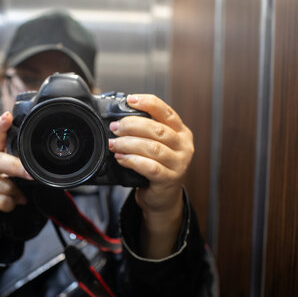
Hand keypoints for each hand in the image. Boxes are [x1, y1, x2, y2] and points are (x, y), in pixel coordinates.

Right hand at [0, 111, 31, 238]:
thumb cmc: (0, 181)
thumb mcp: (9, 168)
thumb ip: (19, 161)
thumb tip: (39, 165)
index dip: (2, 126)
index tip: (7, 117)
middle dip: (15, 168)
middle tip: (29, 174)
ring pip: (4, 185)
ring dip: (15, 193)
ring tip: (16, 193)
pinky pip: (0, 201)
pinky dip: (9, 204)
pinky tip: (9, 202)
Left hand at [108, 94, 193, 257]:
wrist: (163, 196)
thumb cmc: (157, 166)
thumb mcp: (157, 144)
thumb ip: (146, 131)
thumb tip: (120, 118)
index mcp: (181, 132)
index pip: (166, 112)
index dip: (148, 103)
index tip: (130, 99)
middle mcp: (183, 146)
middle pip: (157, 129)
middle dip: (132, 125)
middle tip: (115, 127)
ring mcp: (179, 163)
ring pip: (152, 148)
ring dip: (129, 143)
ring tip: (114, 144)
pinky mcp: (169, 179)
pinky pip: (149, 167)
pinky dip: (132, 160)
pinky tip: (121, 158)